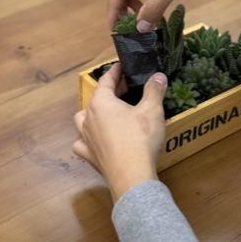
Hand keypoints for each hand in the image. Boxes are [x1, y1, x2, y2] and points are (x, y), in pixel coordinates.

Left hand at [73, 64, 167, 202]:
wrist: (131, 175)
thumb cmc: (140, 138)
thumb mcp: (152, 110)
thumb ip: (154, 90)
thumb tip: (158, 75)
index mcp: (101, 103)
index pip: (106, 80)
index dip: (115, 71)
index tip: (121, 66)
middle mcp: (88, 118)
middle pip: (96, 98)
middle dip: (110, 91)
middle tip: (125, 88)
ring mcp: (85, 138)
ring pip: (83, 119)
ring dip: (94, 113)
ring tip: (107, 113)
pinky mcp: (88, 156)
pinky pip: (82, 143)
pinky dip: (88, 139)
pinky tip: (96, 140)